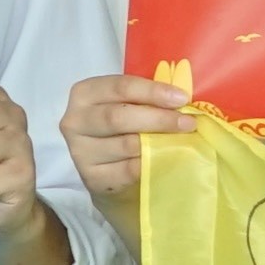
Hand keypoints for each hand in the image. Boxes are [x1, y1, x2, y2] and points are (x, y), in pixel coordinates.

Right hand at [58, 68, 192, 209]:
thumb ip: (146, 98)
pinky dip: (150, 164)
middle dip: (158, 119)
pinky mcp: (91, 178)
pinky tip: (164, 159)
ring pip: (126, 145)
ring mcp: (80, 151)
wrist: (106, 168)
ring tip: (182, 141)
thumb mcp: (128, 105)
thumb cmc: (122, 127)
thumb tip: (182, 99)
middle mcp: (76, 120)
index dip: (153, 91)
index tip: (182, 98)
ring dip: (159, 143)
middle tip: (188, 122)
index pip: (120, 87)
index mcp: (85, 93)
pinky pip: (128, 170)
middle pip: (119, 117)